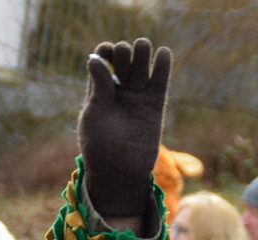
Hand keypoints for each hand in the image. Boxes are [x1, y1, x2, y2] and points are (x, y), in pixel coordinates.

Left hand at [77, 38, 170, 219]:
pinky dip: (163, 64)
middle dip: (123, 51)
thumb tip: (96, 58)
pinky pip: (160, 80)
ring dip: (141, 51)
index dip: (106, 51)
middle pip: (123, 58)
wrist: (120, 173)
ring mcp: (137, 98)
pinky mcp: (154, 105)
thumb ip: (98, 87)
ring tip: (142, 47)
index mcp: (98, 92)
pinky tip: (162, 53)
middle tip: (123, 56)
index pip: (103, 60)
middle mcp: (118, 92)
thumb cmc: (100, 148)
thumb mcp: (94, 116)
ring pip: (141, 64)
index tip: (106, 53)